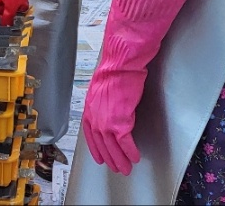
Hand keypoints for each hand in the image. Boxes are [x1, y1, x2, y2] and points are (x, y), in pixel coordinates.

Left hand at [81, 0, 194, 174]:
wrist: (123, 56)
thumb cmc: (119, 61)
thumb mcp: (109, 77)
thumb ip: (110, 89)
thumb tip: (116, 89)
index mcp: (90, 101)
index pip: (89, 129)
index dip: (94, 144)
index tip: (99, 154)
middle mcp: (94, 111)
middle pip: (99, 141)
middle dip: (107, 156)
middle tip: (115, 168)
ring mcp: (105, 117)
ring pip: (111, 146)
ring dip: (119, 159)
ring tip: (126, 168)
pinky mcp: (118, 120)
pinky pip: (125, 142)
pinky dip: (130, 151)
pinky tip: (135, 158)